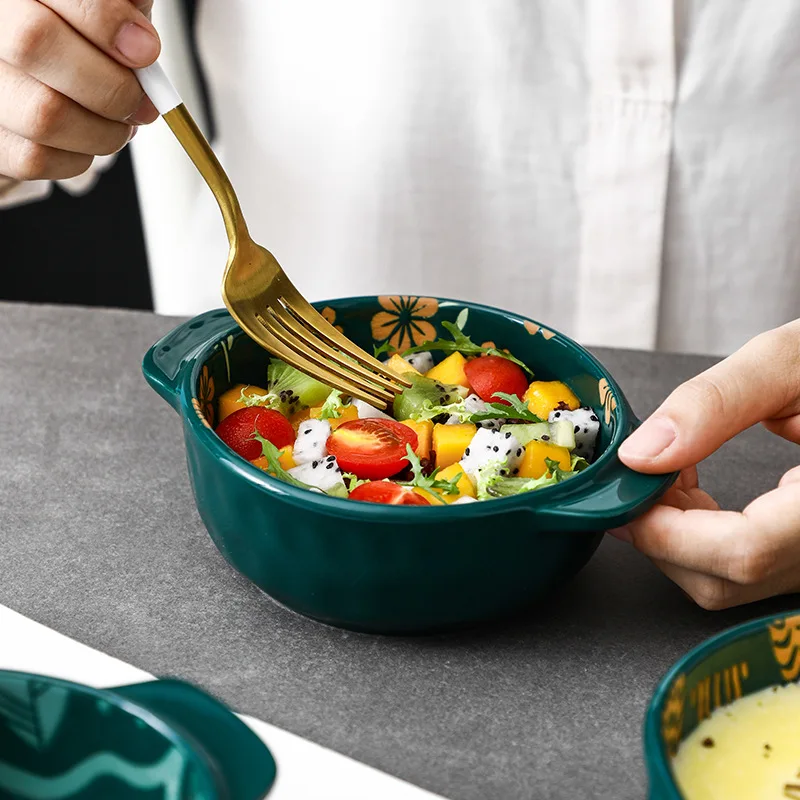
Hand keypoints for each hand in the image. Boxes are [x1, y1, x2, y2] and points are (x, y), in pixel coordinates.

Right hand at [0, 0, 159, 180]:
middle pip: (34, 42)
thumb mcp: (96, 13)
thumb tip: (141, 36)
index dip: (106, 19)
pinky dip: (80, 157)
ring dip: (105, 131)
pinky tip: (89, 139)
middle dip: (111, 83)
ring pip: (43, 112)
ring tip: (121, 123)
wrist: (29, 85)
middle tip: (143, 101)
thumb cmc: (71, 44)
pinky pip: (35, 158)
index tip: (146, 50)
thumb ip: (122, 7)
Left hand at [612, 320, 799, 609]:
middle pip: (725, 579)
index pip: (743, 552)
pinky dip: (698, 533)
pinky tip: (693, 486)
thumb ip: (715, 403)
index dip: (667, 529)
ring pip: (728, 582)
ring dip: (676, 532)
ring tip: (675, 469)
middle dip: (662, 528)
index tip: (628, 487)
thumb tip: (641, 454)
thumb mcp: (792, 361)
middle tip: (644, 469)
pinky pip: (742, 567)